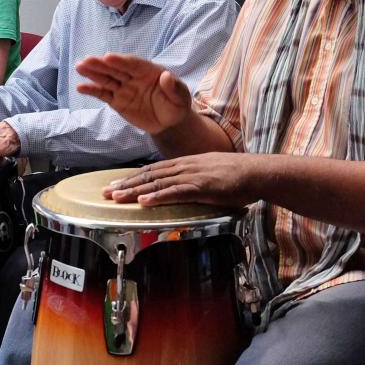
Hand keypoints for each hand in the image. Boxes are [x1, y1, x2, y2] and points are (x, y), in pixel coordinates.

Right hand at [76, 53, 191, 134]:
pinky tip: (80, 87)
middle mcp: (133, 77)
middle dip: (101, 65)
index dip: (121, 61)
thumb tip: (166, 76)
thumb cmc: (176, 105)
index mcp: (149, 71)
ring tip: (79, 67)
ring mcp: (123, 88)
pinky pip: (103, 95)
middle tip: (86, 60)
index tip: (108, 57)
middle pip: (115, 69)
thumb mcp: (181, 97)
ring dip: (92, 73)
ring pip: (106, 79)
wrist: (169, 121)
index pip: (133, 64)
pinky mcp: (117, 101)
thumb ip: (173, 87)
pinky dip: (92, 91)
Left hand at [102, 152, 265, 207]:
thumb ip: (193, 180)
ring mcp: (192, 176)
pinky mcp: (201, 187)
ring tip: (116, 197)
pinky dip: (157, 197)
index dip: (132, 177)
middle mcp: (184, 166)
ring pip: (156, 183)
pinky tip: (143, 201)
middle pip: (149, 175)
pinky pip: (175, 193)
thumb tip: (181, 189)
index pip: (152, 170)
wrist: (258, 172)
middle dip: (125, 184)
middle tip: (105, 192)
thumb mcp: (209, 173)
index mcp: (185, 163)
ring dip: (134, 191)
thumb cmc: (237, 175)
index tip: (115, 184)